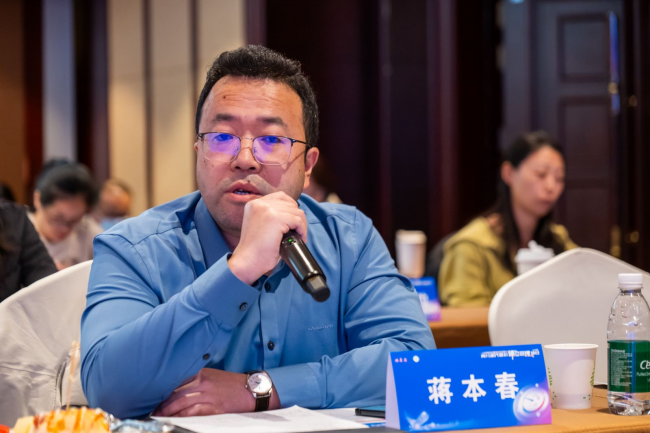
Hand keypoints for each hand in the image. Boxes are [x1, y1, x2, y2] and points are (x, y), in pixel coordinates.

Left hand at [153, 369, 279, 416]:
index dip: (161, 391)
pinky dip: (181, 417)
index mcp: (201, 373)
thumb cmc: (234, 385)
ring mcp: (208, 395)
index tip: (151, 397)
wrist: (255, 389)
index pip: (175, 381)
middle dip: (161, 404)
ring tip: (158, 417)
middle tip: (151, 411)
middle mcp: (202, 382)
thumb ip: (196, 380)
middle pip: (175, 393)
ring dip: (168, 412)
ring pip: (181, 404)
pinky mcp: (215, 407)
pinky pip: (193, 413)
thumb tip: (178, 389)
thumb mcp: (214, 376)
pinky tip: (174, 420)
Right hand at [228, 192, 306, 284]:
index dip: (291, 208)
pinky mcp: (276, 218)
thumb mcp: (260, 225)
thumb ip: (271, 215)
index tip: (293, 222)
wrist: (247, 262)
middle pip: (290, 203)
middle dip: (297, 218)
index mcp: (254, 204)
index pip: (281, 196)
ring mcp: (267, 209)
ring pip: (296, 211)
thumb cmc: (255, 249)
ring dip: (301, 225)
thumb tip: (293, 214)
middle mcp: (259, 203)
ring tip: (299, 236)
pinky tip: (299, 238)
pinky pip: (298, 220)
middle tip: (297, 232)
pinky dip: (302, 230)